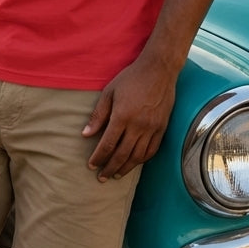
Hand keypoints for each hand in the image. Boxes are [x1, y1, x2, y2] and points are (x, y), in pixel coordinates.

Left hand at [82, 57, 178, 181]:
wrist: (159, 70)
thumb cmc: (131, 78)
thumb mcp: (109, 92)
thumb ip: (98, 115)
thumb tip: (86, 134)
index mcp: (122, 116)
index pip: (108, 144)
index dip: (99, 157)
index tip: (91, 165)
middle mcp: (138, 126)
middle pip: (122, 154)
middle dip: (110, 168)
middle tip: (101, 177)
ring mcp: (152, 128)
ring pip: (137, 156)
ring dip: (126, 168)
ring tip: (116, 175)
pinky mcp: (162, 128)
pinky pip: (152, 150)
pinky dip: (142, 160)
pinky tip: (134, 163)